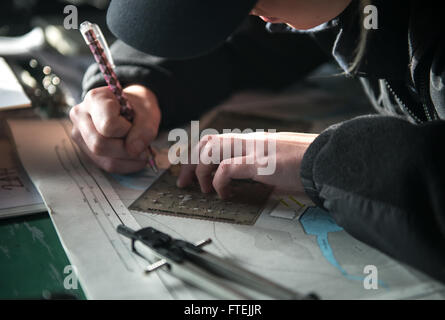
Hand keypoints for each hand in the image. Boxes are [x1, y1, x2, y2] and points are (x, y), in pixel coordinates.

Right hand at [70, 84, 160, 172]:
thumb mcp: (148, 113)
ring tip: (140, 150)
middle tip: (141, 143)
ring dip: (128, 159)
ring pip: (102, 158)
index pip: (108, 124)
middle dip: (126, 149)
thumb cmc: (138, 108)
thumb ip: (144, 130)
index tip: (134, 124)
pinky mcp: (85, 150)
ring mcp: (79, 134)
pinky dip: (125, 164)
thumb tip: (133, 151)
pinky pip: (105, 165)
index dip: (127, 130)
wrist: (132, 109)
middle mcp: (80, 115)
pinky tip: (134, 157)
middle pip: (99, 144)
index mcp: (95, 98)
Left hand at [177, 132, 316, 197]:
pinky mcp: (260, 163)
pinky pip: (227, 169)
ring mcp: (254, 150)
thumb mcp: (278, 166)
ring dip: (201, 171)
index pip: (216, 139)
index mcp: (253, 141)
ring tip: (204, 189)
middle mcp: (250, 141)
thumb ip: (260, 171)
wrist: (328, 160)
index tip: (191, 171)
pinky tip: (224, 194)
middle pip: (207, 142)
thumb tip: (248, 185)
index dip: (198, 154)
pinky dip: (220, 182)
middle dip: (190, 162)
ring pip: (212, 151)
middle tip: (184, 182)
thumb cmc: (307, 165)